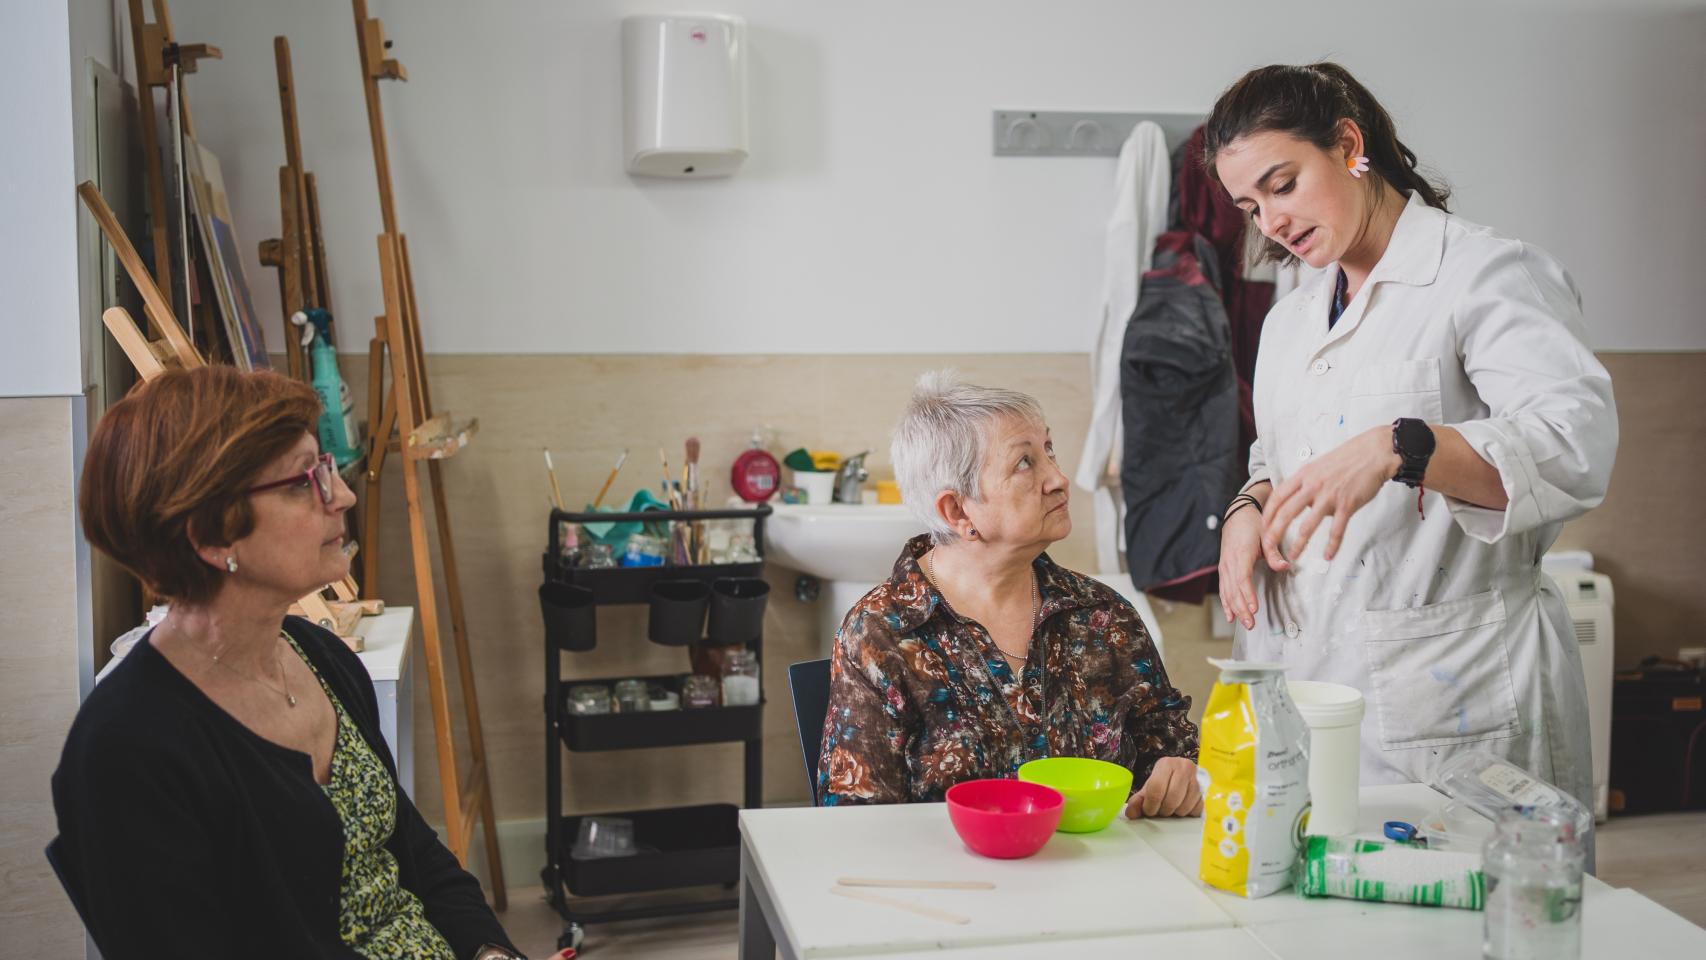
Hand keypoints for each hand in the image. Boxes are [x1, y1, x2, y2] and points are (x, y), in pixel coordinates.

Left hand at [1124, 757, 1202, 818]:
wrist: (1185, 773)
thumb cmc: (1166, 781)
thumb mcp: (1150, 787)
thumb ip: (1138, 801)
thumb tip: (1131, 814)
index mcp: (1165, 764)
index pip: (1156, 790)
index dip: (1151, 806)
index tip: (1149, 811)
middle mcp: (1183, 767)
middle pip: (1171, 800)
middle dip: (1164, 810)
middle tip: (1162, 810)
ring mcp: (1198, 778)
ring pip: (1185, 807)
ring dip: (1176, 812)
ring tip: (1173, 806)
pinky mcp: (1208, 789)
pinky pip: (1197, 809)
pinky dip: (1189, 812)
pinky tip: (1184, 805)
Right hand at [1218, 502, 1266, 629]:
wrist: (1237, 513)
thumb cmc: (1252, 524)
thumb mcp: (1266, 534)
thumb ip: (1274, 553)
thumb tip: (1284, 567)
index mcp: (1241, 553)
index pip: (1243, 578)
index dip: (1248, 595)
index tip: (1254, 608)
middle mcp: (1229, 562)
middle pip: (1233, 590)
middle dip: (1242, 609)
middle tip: (1251, 624)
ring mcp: (1224, 566)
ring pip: (1227, 592)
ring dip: (1235, 609)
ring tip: (1244, 623)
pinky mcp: (1224, 569)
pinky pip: (1223, 589)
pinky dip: (1226, 603)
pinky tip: (1231, 616)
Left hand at [1261, 427, 1400, 568]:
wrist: (1373, 452)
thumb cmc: (1347, 459)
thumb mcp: (1318, 466)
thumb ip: (1305, 484)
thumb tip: (1299, 503)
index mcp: (1303, 475)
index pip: (1277, 497)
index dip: (1268, 514)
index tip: (1264, 527)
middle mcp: (1312, 486)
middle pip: (1286, 513)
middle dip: (1274, 533)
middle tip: (1268, 547)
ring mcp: (1329, 496)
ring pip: (1308, 525)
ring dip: (1299, 544)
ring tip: (1293, 556)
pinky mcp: (1347, 505)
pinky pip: (1337, 530)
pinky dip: (1332, 545)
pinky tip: (1328, 555)